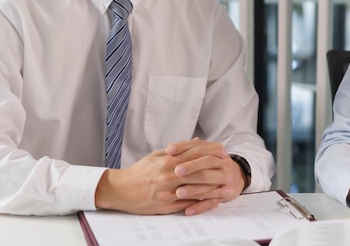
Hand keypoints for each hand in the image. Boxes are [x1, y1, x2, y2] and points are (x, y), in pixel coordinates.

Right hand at [95, 138, 233, 214]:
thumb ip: (178, 149)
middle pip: (198, 171)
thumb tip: (197, 142)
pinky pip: (188, 204)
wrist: (119, 190)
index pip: (194, 154)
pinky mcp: (166, 206)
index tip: (223, 152)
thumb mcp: (156, 155)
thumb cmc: (139, 172)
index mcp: (167, 161)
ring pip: (196, 189)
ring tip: (227, 188)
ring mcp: (168, 192)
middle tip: (230, 170)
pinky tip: (213, 201)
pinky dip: (202, 202)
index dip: (211, 152)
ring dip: (214, 189)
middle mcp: (168, 176)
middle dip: (216, 170)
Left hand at [165, 138, 246, 215]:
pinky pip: (213, 202)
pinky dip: (200, 206)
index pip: (199, 146)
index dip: (183, 147)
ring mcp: (225, 179)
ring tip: (178, 193)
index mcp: (214, 151)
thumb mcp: (204, 154)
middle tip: (176, 171)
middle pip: (207, 162)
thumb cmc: (212, 166)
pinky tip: (188, 211)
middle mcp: (222, 163)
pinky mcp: (225, 194)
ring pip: (210, 183)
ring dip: (194, 189)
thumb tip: (168, 148)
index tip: (168, 150)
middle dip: (191, 166)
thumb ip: (188, 151)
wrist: (234, 177)